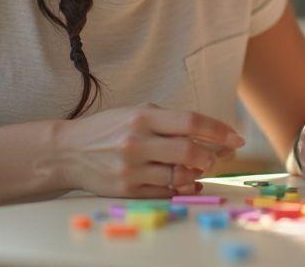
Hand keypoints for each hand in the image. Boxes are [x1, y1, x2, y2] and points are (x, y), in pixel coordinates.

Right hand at [53, 102, 244, 197]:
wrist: (67, 151)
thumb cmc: (109, 129)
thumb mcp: (136, 113)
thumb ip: (170, 121)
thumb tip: (210, 134)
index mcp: (143, 116)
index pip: (191, 121)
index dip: (219, 130)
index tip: (237, 138)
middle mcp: (137, 141)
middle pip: (189, 151)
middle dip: (211, 156)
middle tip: (219, 157)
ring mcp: (131, 168)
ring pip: (179, 175)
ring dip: (198, 174)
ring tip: (201, 169)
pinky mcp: (127, 190)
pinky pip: (165, 192)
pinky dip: (183, 189)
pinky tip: (189, 183)